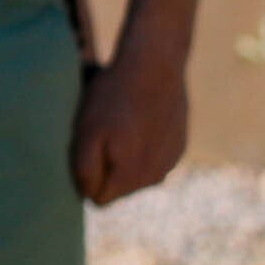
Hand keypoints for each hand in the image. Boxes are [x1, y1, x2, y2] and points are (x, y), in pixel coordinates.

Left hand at [69, 46, 190, 206]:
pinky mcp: (179, 147)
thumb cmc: (114, 97)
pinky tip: (141, 119)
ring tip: (123, 123)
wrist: (155, 64)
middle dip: (106, 166)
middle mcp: (153, 179)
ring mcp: (170, 163)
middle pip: (118, 188)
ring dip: (126, 155)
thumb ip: (85, 171)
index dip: (86, 176)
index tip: (86, 148)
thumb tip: (88, 196)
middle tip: (104, 132)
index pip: (98, 199)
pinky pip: (154, 157)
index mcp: (128, 179)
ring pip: (137, 174)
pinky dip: (145, 144)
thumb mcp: (86, 132)